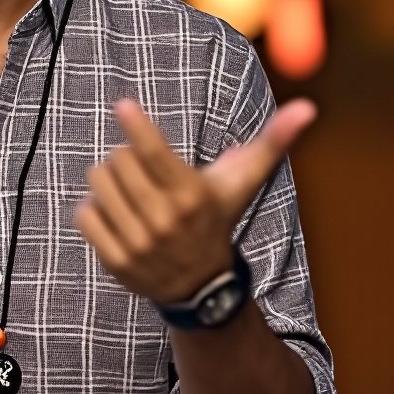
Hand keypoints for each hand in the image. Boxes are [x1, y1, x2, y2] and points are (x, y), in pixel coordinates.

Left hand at [74, 98, 315, 303]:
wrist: (203, 287)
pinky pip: (84, 214)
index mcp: (192, 195)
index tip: (123, 105)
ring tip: (129, 190)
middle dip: (126, 157)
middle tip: (141, 170)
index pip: (153, 152)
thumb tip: (308, 107)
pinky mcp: (115, 260)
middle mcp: (165, 220)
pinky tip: (116, 213)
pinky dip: (94, 208)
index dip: (136, 124)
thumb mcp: (242, 182)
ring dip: (108, 179)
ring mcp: (138, 243)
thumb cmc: (217, 219)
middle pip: (118, 161)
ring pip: (98, 183)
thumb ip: (273, 142)